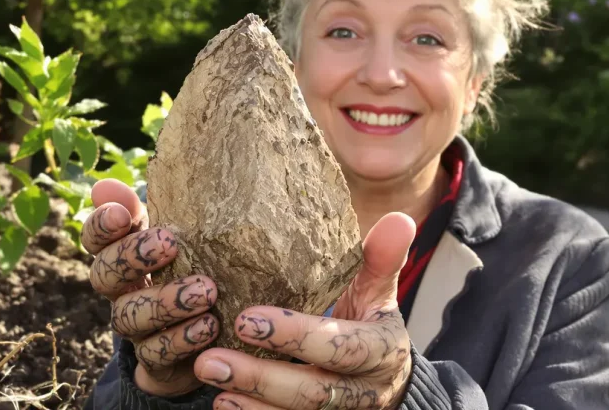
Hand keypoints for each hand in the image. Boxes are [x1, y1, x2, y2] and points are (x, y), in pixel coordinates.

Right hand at [83, 179, 220, 396]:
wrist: (213, 332)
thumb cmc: (194, 268)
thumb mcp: (181, 233)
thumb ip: (152, 207)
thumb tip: (106, 185)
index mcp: (123, 256)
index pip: (95, 239)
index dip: (100, 227)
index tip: (121, 214)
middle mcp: (121, 293)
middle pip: (104, 276)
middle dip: (132, 258)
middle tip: (170, 243)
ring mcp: (136, 329)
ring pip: (128, 317)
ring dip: (166, 301)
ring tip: (205, 291)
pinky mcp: (156, 361)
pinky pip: (155, 354)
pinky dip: (181, 339)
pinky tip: (208, 325)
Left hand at [192, 212, 416, 408]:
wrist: (385, 379)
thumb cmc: (370, 323)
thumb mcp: (378, 292)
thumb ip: (381, 258)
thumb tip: (400, 218)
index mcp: (381, 350)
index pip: (340, 347)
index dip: (295, 336)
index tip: (246, 318)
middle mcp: (364, 390)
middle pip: (313, 391)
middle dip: (260, 377)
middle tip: (211, 358)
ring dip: (249, 400)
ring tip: (208, 374)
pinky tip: (223, 401)